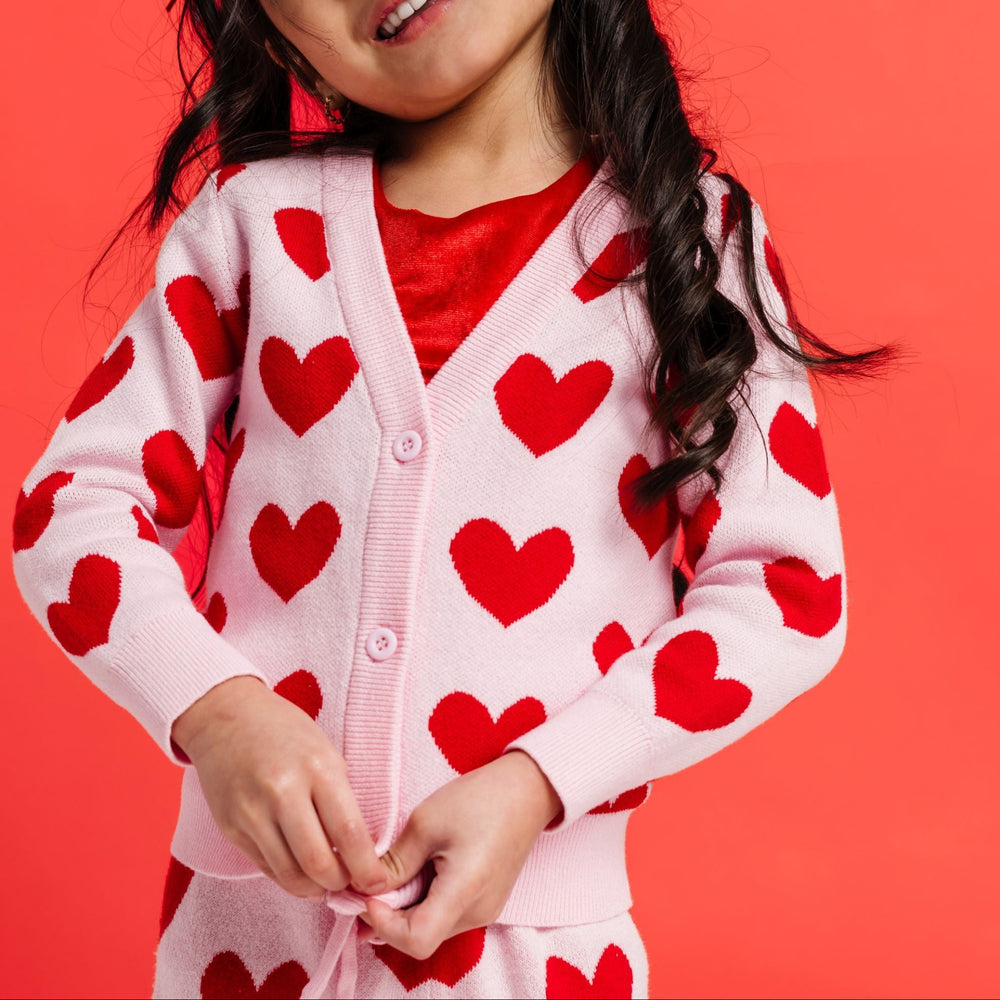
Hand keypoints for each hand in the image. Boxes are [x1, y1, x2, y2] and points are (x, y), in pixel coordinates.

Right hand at [171, 675, 385, 901]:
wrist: (226, 717)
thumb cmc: (286, 733)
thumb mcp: (325, 753)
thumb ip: (340, 798)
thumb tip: (359, 850)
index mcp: (318, 768)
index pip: (349, 832)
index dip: (367, 868)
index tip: (378, 883)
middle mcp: (283, 791)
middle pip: (318, 862)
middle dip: (340, 884)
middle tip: (351, 884)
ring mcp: (252, 812)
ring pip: (290, 873)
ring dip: (314, 889)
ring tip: (327, 885)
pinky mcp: (231, 827)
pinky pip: (265, 867)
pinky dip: (288, 877)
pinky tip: (300, 873)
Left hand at [363, 750, 562, 958]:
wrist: (527, 790)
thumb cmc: (479, 798)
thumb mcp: (426, 822)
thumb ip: (394, 863)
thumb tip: (366, 890)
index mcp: (465, 891)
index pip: (416, 941)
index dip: (383, 924)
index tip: (368, 893)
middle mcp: (478, 912)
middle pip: (421, 938)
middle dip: (389, 916)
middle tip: (371, 882)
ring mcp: (485, 911)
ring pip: (432, 928)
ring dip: (406, 908)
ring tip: (397, 870)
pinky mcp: (486, 903)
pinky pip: (446, 915)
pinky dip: (424, 902)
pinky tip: (417, 872)